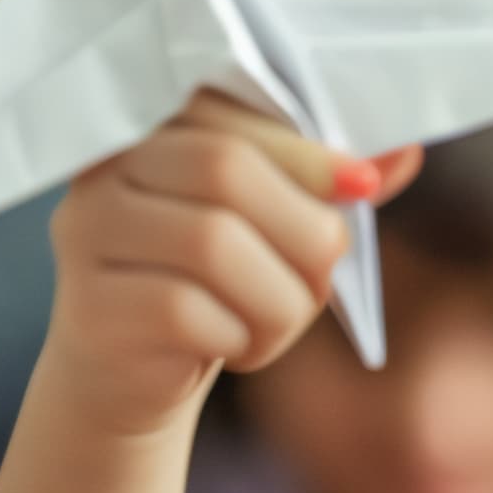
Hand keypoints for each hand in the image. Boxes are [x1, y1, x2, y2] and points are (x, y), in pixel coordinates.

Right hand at [38, 90, 421, 437]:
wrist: (130, 376)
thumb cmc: (212, 284)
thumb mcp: (273, 226)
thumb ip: (326, 185)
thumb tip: (405, 152)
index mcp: (150, 126)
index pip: (231, 115)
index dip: (307, 152)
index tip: (364, 188)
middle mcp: (104, 170)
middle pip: (224, 171)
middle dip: (302, 229)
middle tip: (323, 275)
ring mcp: (87, 235)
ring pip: (212, 244)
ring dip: (278, 297)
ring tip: (277, 322)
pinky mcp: (91, 308)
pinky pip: (185, 311)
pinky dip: (238, 336)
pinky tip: (235, 346)